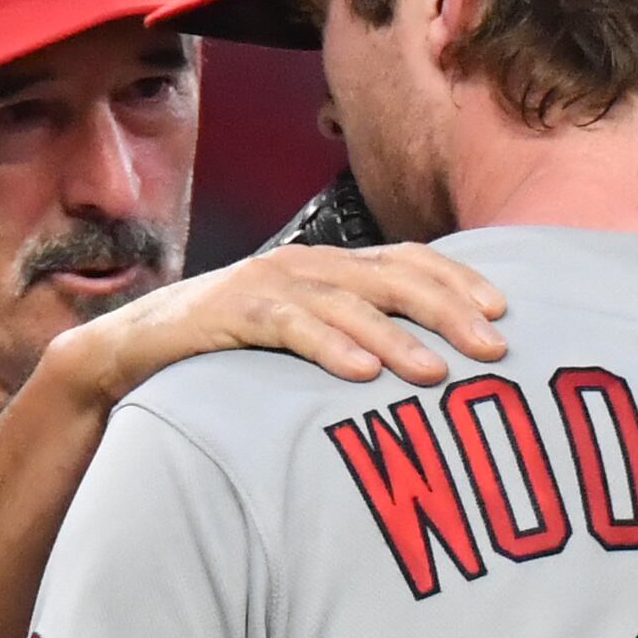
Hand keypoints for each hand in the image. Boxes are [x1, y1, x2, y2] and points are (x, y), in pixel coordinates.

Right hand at [38, 243, 510, 408]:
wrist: (131, 352)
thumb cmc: (230, 355)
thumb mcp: (302, 340)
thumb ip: (354, 340)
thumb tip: (429, 371)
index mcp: (330, 268)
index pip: (411, 261)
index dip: (459, 282)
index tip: (506, 314)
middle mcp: (306, 265)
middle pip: (394, 277)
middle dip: (449, 311)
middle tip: (495, 350)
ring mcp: (266, 284)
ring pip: (348, 304)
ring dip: (397, 339)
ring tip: (436, 373)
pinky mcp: (227, 313)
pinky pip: (287, 327)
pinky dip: (327, 348)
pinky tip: (360, 377)